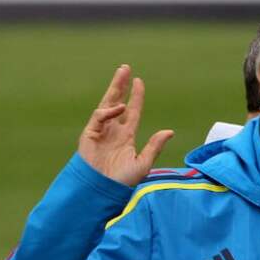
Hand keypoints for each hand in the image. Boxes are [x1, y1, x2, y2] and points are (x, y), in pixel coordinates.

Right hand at [78, 64, 174, 186]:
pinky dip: (108, 111)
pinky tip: (119, 108)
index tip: (139, 82)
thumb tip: (170, 131)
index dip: (136, 97)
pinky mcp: (89, 135)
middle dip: (121, 85)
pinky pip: (99, 117)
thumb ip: (154, 147)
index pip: (132, 112)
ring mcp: (100, 132)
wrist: (101, 191)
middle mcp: (113, 131)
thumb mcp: (143, 164)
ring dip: (114, 88)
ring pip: (107, 104)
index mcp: (126, 137)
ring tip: (121, 73)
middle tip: (126, 69)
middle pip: (117, 102)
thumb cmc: (121, 182)